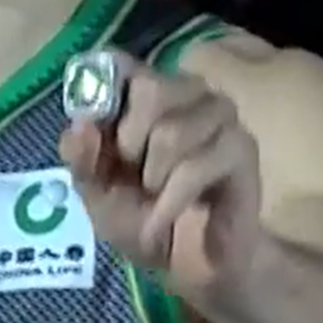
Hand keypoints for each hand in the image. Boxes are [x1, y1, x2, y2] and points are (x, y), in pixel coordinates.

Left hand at [60, 50, 263, 308]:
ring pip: (171, 132)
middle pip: (149, 89)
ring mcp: (219, 116)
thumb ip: (80, 157)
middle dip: (128, 144)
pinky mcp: (242, 148)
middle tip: (132, 173)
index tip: (97, 131)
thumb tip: (80, 125)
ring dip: (152, 177)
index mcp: (142, 91)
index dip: (101, 92)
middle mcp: (185, 91)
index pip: (117, 62)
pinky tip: (162, 218)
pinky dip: (169, 202)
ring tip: (154, 194)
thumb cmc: (138, 214)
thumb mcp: (94, 191)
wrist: (187, 261)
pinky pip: (196, 167)